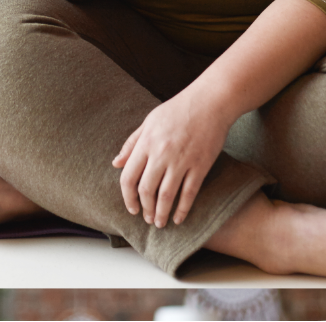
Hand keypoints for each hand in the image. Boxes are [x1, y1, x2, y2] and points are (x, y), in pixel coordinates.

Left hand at [112, 87, 231, 227]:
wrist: (209, 102)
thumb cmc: (177, 109)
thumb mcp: (149, 121)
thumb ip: (132, 143)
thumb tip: (116, 163)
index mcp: (146, 142)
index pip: (129, 176)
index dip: (127, 196)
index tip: (131, 207)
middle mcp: (161, 153)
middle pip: (146, 189)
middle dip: (145, 208)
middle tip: (147, 218)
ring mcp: (181, 160)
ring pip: (167, 195)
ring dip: (161, 213)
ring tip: (160, 222)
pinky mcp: (200, 165)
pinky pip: (189, 193)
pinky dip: (182, 209)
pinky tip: (179, 218)